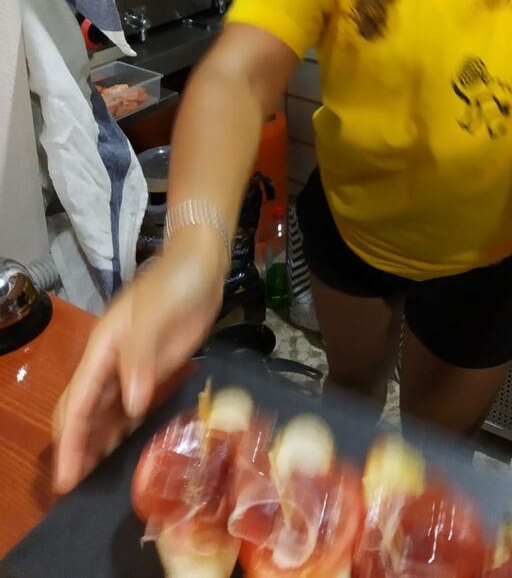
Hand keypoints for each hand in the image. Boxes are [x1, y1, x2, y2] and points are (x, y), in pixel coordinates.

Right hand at [52, 227, 226, 492]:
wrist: (203, 266)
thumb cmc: (174, 284)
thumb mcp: (155, 314)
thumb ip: (141, 356)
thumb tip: (131, 404)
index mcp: (103, 349)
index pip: (77, 401)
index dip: (70, 439)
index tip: (65, 476)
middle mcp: (110, 363)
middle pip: (83, 411)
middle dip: (76, 447)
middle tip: (77, 489)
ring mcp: (131, 368)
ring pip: (104, 413)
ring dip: (97, 442)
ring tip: (96, 479)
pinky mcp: (152, 370)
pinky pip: (130, 407)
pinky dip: (122, 429)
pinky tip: (123, 450)